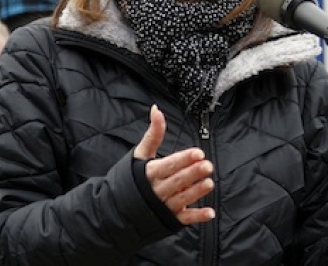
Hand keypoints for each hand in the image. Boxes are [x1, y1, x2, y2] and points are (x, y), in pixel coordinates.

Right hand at [134, 105, 214, 224]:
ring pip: (181, 199)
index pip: (169, 164)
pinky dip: (197, 217)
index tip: (198, 153)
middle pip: (177, 180)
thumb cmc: (132, 177)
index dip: (183, 159)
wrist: (117, 208)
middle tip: (208, 166)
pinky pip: (184, 219)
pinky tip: (210, 212)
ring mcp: (163, 206)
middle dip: (192, 173)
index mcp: (150, 172)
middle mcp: (156, 190)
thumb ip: (153, 133)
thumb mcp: (141, 154)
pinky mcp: (169, 219)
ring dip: (196, 192)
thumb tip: (156, 109)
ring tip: (209, 183)